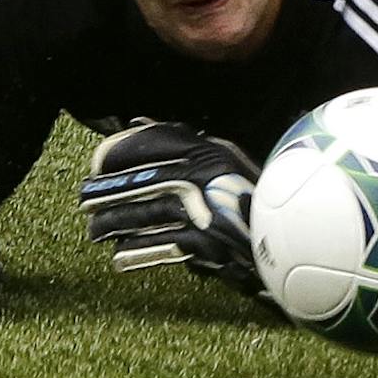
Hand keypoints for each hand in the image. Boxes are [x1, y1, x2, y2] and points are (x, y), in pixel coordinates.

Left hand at [78, 120, 262, 296]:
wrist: (293, 236)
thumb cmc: (251, 193)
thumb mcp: (223, 156)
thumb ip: (181, 139)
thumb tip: (137, 121)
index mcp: (209, 151)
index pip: (154, 144)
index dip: (121, 153)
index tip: (96, 164)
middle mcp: (206, 176)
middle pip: (146, 181)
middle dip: (110, 193)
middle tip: (84, 202)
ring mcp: (206, 210)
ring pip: (149, 215)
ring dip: (117, 224)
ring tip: (95, 231)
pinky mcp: (207, 244)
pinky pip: (165, 246)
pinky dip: (140, 252)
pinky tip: (120, 256)